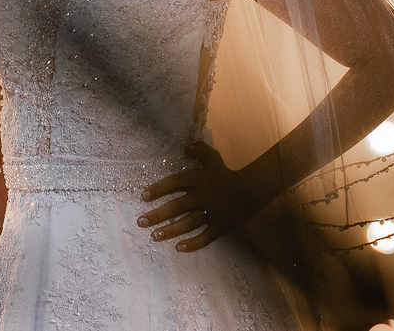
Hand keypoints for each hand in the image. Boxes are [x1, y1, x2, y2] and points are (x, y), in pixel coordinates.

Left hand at [135, 141, 278, 252]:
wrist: (252, 190)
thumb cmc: (229, 174)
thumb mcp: (213, 158)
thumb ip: (199, 150)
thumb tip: (186, 146)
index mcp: (198, 179)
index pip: (175, 183)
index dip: (159, 189)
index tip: (144, 196)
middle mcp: (202, 196)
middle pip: (177, 206)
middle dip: (158, 214)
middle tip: (141, 221)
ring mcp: (211, 212)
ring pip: (188, 222)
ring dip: (171, 230)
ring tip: (154, 236)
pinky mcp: (220, 226)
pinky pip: (206, 237)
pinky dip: (193, 243)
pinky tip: (179, 248)